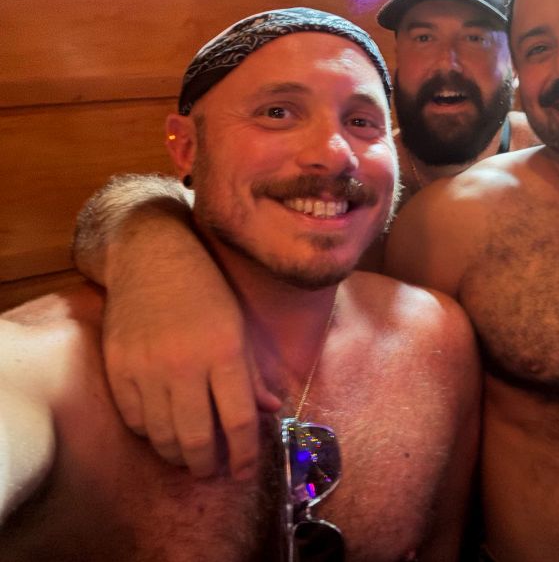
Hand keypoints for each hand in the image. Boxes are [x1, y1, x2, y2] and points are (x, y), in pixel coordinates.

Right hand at [101, 229, 280, 479]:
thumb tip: (271, 409)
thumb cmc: (207, 289)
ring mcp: (146, 367)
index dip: (245, 455)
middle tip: (214, 471)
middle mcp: (185, 364)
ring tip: (189, 456)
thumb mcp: (241, 325)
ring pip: (161, 436)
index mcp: (224, 352)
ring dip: (178, 455)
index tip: (246, 471)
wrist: (152, 257)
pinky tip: (162, 430)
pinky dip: (150, 433)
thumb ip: (254, 371)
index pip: (239, 421)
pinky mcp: (117, 367)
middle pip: (195, 439)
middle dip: (208, 466)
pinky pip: (134, 419)